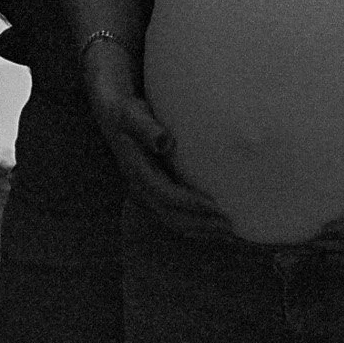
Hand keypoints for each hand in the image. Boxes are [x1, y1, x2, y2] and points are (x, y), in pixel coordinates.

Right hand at [85, 54, 229, 239]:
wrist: (111, 111)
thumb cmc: (125, 109)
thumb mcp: (130, 113)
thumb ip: (144, 127)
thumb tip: (164, 142)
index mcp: (136, 172)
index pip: (166, 196)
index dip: (191, 205)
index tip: (218, 208)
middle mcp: (141, 188)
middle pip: (173, 217)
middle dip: (202, 225)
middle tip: (233, 228)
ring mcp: (148, 192)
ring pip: (175, 221)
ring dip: (202, 229)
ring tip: (232, 233)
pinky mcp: (156, 190)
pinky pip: (177, 214)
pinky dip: (197, 222)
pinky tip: (217, 222)